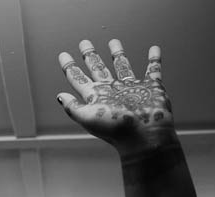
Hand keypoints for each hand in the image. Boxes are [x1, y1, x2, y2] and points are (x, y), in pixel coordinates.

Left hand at [57, 39, 176, 157]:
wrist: (144, 136)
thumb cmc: (117, 130)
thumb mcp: (88, 117)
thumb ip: (73, 107)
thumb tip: (59, 96)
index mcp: (96, 97)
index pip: (79, 79)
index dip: (69, 67)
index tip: (63, 55)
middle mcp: (112, 91)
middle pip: (98, 68)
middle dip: (90, 55)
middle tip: (85, 43)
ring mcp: (131, 88)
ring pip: (122, 66)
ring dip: (117, 54)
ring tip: (113, 41)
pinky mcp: (151, 88)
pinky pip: (153, 70)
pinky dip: (154, 60)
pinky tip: (154, 50)